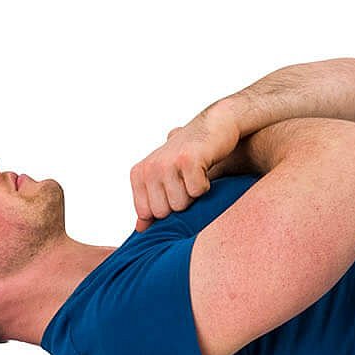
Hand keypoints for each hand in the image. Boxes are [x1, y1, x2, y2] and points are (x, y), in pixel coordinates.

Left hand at [130, 106, 240, 230]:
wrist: (214, 125)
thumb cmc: (191, 155)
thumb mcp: (163, 177)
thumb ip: (150, 203)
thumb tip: (141, 229)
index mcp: (139, 174)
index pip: (148, 214)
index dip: (167, 208)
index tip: (175, 189)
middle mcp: (149, 168)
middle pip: (164, 212)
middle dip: (181, 202)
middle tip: (187, 181)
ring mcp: (167, 163)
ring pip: (181, 204)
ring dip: (194, 194)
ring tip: (196, 174)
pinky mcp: (187, 160)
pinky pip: (198, 191)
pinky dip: (207, 185)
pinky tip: (205, 169)